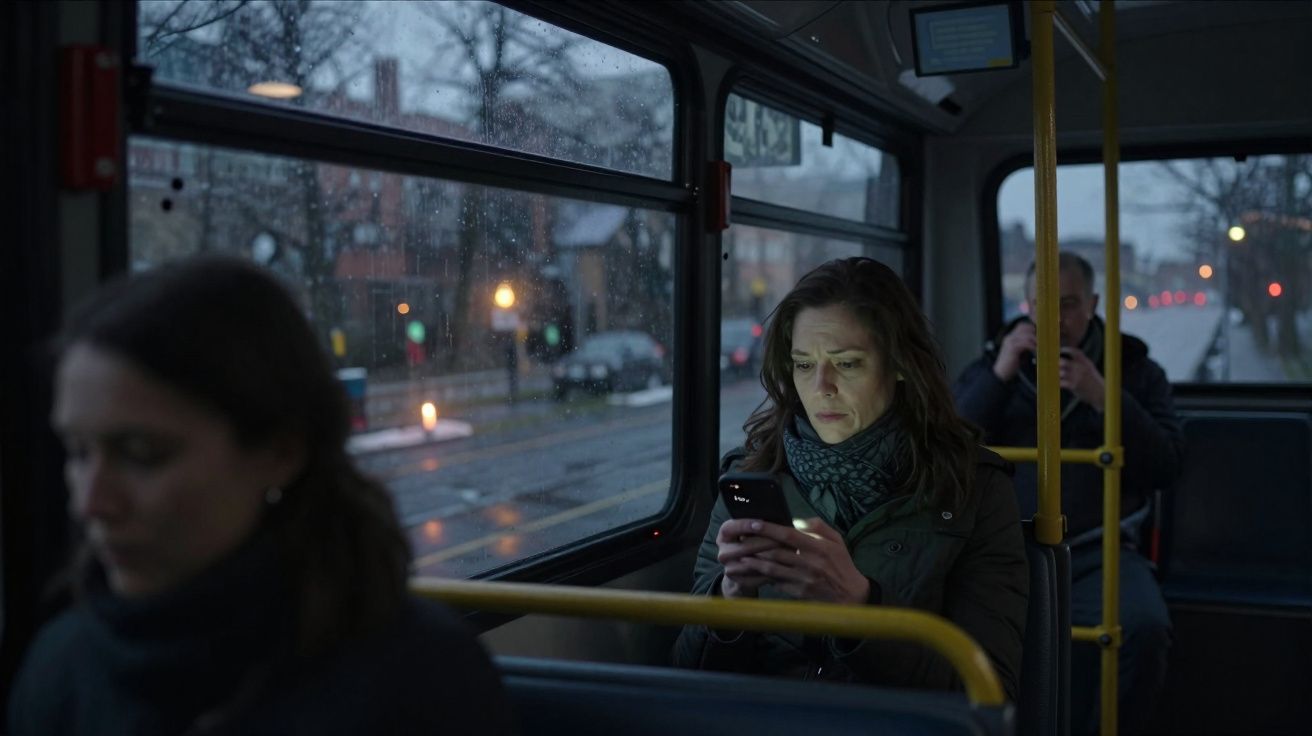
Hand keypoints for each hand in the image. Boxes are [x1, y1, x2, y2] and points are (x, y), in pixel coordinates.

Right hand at [715, 518, 788, 598]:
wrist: (742, 570)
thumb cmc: (752, 543)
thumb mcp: (749, 532)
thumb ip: (758, 526)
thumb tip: (775, 517)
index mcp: (724, 535)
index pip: (731, 528)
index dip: (746, 525)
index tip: (762, 522)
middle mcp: (723, 552)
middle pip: (744, 547)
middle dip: (765, 542)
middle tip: (783, 540)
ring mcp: (729, 568)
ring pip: (752, 563)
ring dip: (771, 558)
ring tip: (787, 553)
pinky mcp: (738, 582)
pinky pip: (756, 577)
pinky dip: (770, 572)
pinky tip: (783, 567)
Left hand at [731, 517, 870, 605]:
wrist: (850, 596)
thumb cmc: (842, 564)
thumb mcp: (836, 540)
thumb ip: (818, 526)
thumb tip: (796, 520)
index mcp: (818, 548)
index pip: (789, 535)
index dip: (770, 529)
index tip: (754, 524)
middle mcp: (809, 563)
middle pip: (776, 552)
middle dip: (757, 545)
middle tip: (742, 539)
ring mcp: (802, 580)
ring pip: (772, 569)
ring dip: (755, 562)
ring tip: (743, 555)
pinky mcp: (798, 593)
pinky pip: (776, 583)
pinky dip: (765, 576)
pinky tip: (756, 571)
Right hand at [993, 321, 1036, 380]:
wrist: (1001, 374)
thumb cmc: (1011, 364)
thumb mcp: (1020, 353)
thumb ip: (1026, 346)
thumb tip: (1038, 343)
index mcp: (1011, 337)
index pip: (1023, 326)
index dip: (1033, 329)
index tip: (1042, 335)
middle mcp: (1010, 337)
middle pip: (1026, 328)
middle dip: (1036, 333)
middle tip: (1044, 340)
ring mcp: (1010, 342)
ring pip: (1027, 335)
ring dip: (1036, 341)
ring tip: (1042, 346)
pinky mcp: (1012, 348)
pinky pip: (1026, 343)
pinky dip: (1033, 347)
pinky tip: (1037, 351)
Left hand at [1059, 348, 1105, 410]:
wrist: (1103, 394)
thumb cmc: (1095, 383)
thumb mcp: (1090, 370)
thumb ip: (1081, 365)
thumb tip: (1068, 362)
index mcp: (1086, 362)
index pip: (1075, 352)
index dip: (1066, 350)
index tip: (1060, 350)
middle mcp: (1081, 368)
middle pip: (1063, 362)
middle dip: (1057, 364)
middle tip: (1052, 366)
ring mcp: (1078, 377)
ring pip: (1061, 372)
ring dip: (1056, 374)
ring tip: (1054, 376)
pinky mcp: (1075, 386)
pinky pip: (1061, 383)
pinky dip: (1057, 383)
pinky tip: (1056, 384)